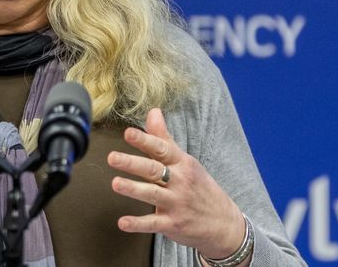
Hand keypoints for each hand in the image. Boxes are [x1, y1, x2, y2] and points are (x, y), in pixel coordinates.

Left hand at [107, 108, 245, 259]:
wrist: (225, 224)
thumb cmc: (200, 188)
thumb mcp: (186, 161)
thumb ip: (164, 138)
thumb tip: (153, 112)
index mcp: (182, 163)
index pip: (161, 149)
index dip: (144, 140)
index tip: (128, 133)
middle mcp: (179, 181)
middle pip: (154, 170)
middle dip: (132, 163)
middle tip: (112, 158)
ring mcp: (176, 203)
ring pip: (152, 194)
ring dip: (133, 189)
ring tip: (115, 183)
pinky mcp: (173, 224)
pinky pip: (153, 223)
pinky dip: (137, 224)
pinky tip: (123, 223)